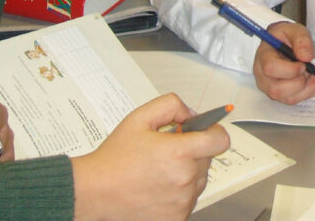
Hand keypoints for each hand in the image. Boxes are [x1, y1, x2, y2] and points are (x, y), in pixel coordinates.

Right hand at [72, 93, 229, 220]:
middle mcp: (184, 178)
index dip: (214, 132)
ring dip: (186, 172)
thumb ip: (172, 106)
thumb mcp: (140, 118)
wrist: (94, 191)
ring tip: (159, 170)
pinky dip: (178, 192)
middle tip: (167, 151)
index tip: (205, 132)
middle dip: (193, 151)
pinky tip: (158, 186)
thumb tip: (191, 114)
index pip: (220, 140)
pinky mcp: (177, 217)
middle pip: (208, 158)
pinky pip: (189, 198)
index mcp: (179, 152)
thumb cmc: (114, 159)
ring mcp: (182, 201)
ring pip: (199, 179)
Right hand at [252, 21, 314, 103]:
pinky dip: (311, 92)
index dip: (289, 70)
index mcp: (263, 56)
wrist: (281, 43)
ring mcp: (270, 87)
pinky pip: (295, 100)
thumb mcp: (294, 30)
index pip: (270, 68)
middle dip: (299, 83)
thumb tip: (306, 57)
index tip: (303, 64)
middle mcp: (262, 75)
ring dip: (308, 89)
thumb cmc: (285, 37)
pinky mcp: (280, 94)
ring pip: (288, 99)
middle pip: (277, 90)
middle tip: (310, 70)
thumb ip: (301, 40)